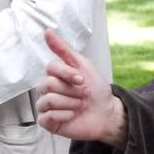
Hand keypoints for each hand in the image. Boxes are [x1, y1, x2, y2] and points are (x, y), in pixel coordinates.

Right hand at [37, 29, 126, 148]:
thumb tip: (47, 31)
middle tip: (83, 95)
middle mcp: (47, 89)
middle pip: (49, 84)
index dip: (68, 74)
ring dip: (70, 103)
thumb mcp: (83, 64)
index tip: (83, 79)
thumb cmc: (96, 89)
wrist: (107, 113)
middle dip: (72, 90)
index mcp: (54, 74)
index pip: (51, 68)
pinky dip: (64, 115)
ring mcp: (46, 106)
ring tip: (79, 106)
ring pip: (48, 100)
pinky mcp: (47, 122)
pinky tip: (72, 116)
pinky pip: (47, 116)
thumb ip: (63, 49)